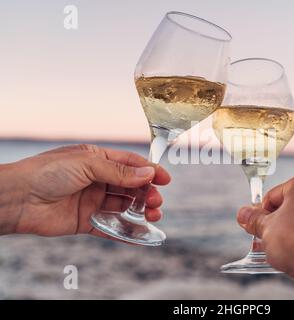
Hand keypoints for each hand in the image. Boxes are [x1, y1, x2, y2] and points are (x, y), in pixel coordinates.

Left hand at [0, 144, 169, 237]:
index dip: (150, 171)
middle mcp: (97, 179)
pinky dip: (126, 231)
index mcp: (97, 159)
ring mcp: (92, 201)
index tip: (166, 179)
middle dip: (147, 193)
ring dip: (140, 210)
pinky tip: (140, 233)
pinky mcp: (86, 221)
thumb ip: (119, 172)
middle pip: (131, 186)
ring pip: (124, 206)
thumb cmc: (47, 172)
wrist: (17, 198)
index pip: (130, 164)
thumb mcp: (87, 164)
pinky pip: (110, 226)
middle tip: (156, 202)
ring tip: (153, 215)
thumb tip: (148, 173)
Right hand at [236, 171, 293, 274]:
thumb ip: (254, 220)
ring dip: (292, 239)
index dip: (261, 213)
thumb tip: (243, 214)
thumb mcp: (266, 228)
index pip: (275, 195)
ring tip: (280, 255)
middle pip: (293, 209)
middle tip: (264, 242)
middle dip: (277, 227)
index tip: (254, 226)